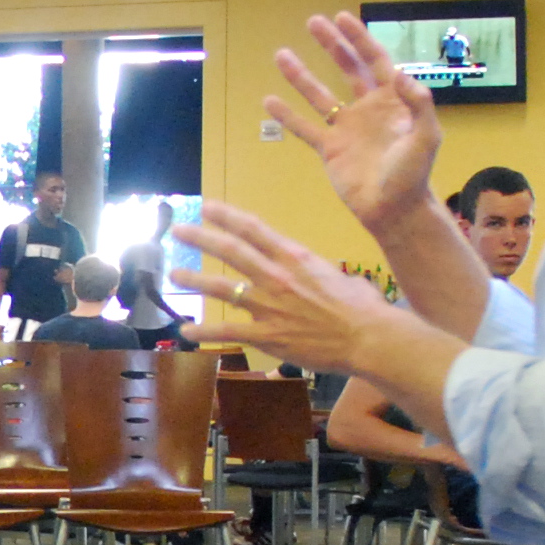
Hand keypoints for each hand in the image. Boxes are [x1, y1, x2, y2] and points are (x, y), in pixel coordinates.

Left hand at [170, 203, 420, 376]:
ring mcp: (269, 305)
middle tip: (178, 231)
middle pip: (232, 252)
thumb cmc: (364, 307)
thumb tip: (327, 278)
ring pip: (223, 288)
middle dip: (202, 239)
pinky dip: (204, 330)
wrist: (369, 336)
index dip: (227, 217)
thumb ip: (322, 274)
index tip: (207, 207)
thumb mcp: (340, 277)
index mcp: (295, 257)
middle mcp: (277, 276)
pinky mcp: (267, 334)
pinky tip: (185, 330)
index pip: (254, 230)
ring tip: (175, 274)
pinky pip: (228, 331)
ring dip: (195, 280)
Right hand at [269, 11, 443, 235]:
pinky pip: (305, 128)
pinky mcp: (329, 149)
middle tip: (313, 22)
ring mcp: (346, 128)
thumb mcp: (426, 136)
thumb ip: (419, 103)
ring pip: (319, 95)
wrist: (393, 210)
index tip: (342, 18)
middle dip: (331, 45)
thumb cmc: (413, 174)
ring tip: (280, 54)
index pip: (374, 61)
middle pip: (347, 68)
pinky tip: (269, 101)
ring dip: (301, 75)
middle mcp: (367, 109)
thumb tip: (401, 73)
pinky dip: (287, 116)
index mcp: (392, 101)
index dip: (359, 39)